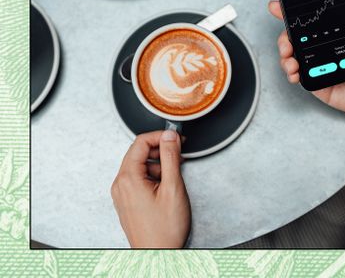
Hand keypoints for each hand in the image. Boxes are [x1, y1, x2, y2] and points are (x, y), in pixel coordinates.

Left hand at [111, 130, 190, 247]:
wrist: (157, 255)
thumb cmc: (164, 230)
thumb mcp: (172, 187)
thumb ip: (170, 157)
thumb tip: (169, 136)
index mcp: (128, 178)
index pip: (140, 142)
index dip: (160, 136)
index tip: (174, 137)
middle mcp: (121, 184)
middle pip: (138, 152)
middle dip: (159, 149)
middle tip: (177, 152)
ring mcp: (122, 193)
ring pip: (139, 165)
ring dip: (157, 163)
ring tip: (173, 175)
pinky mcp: (127, 200)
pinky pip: (138, 178)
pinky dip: (153, 175)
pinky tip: (165, 185)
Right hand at [269, 0, 344, 131]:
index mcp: (336, 34)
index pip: (310, 21)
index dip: (291, 13)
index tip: (277, 7)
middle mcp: (325, 49)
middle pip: (294, 39)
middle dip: (283, 38)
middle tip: (286, 41)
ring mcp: (319, 66)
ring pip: (292, 57)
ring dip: (285, 56)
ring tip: (290, 58)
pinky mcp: (318, 83)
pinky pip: (299, 77)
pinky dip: (291, 74)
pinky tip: (294, 72)